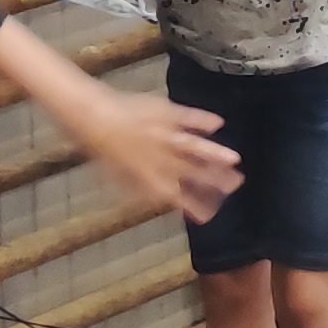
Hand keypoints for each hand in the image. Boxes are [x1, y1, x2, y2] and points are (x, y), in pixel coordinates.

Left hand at [77, 87, 240, 222]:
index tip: (210, 215)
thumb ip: (136, 191)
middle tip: (236, 184)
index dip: (193, 206)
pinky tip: (219, 123)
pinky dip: (201, 119)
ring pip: (193, 146)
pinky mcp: (162, 112)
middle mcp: (158, 156)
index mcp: (147, 175)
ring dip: (214, 153)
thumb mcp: (113, 176)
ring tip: (235, 160)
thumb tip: (157, 201)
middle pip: (191, 171)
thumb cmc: (99, 149)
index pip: (176, 195)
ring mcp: (162, 133)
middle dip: (215, 179)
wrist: (90, 116)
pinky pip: (185, 116)